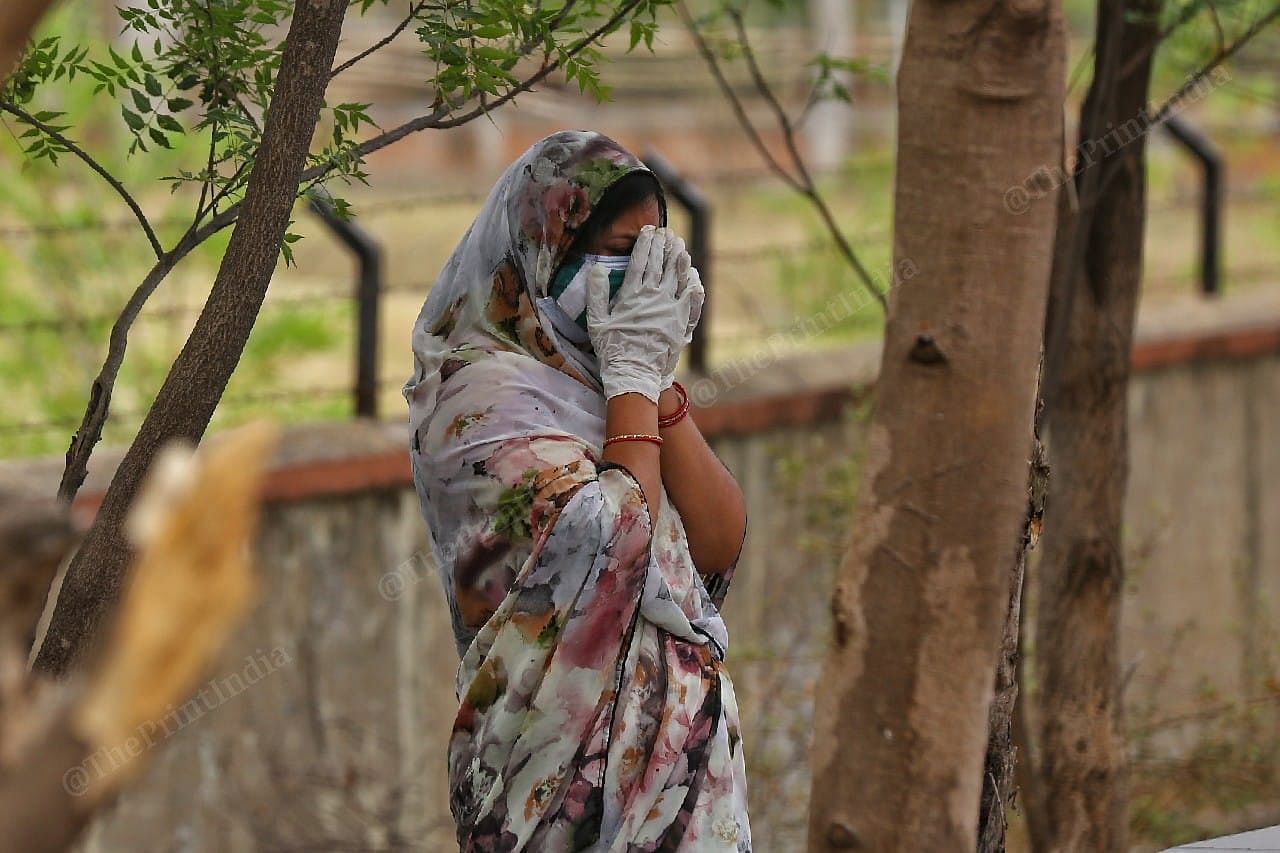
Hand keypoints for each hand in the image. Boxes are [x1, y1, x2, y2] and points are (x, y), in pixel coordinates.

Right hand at [586, 226, 694, 402]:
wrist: (634, 373)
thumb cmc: (612, 349)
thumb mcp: (597, 322)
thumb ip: (596, 293)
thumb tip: (597, 268)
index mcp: (631, 295)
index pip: (640, 261)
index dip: (645, 244)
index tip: (648, 231)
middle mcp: (653, 297)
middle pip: (659, 264)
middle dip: (662, 245)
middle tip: (666, 232)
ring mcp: (669, 308)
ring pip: (676, 276)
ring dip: (678, 258)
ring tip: (679, 244)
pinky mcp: (681, 321)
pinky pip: (690, 298)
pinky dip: (692, 284)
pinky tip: (693, 274)